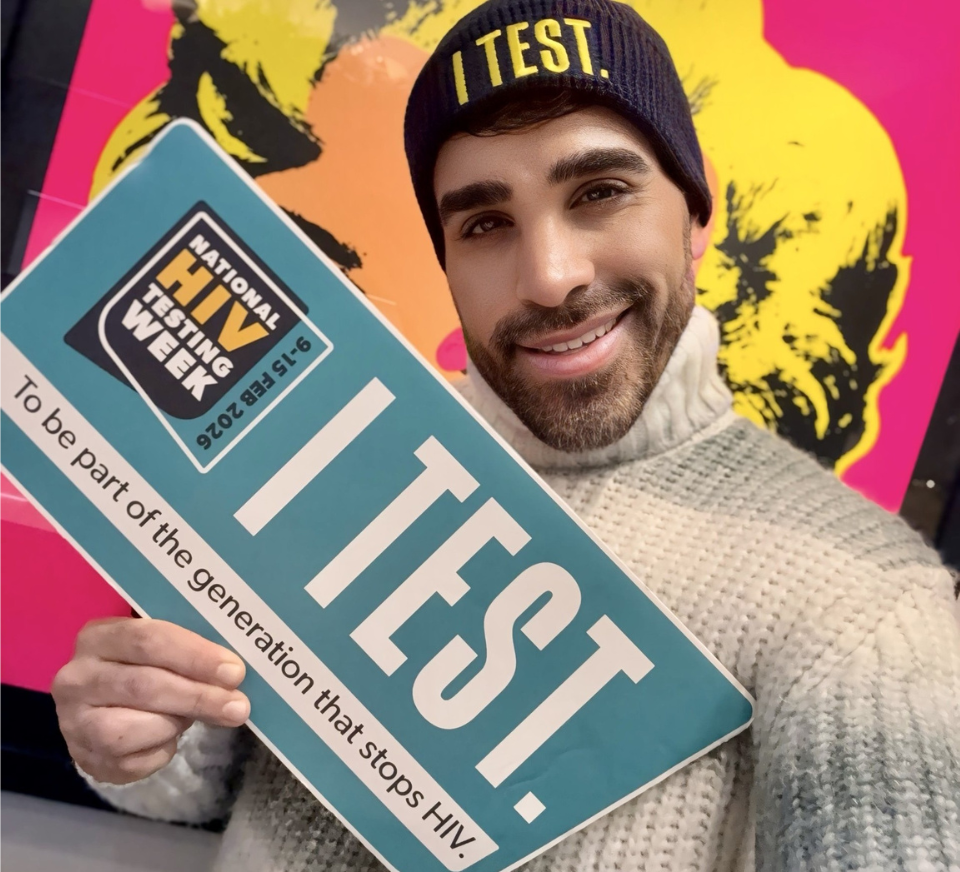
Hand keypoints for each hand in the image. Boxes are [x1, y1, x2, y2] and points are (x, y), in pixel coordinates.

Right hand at [52, 617, 248, 784]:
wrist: (104, 707)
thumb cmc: (146, 666)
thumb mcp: (161, 647)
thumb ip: (190, 650)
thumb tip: (234, 672)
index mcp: (98, 636)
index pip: (149, 640)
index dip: (196, 656)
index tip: (235, 671)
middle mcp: (77, 677)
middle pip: (145, 685)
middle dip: (199, 697)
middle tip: (238, 706)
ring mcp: (74, 721)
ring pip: (132, 728)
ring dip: (176, 723)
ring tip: (194, 717)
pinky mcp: (83, 757)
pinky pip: (131, 760)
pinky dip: (161, 750)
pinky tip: (168, 737)